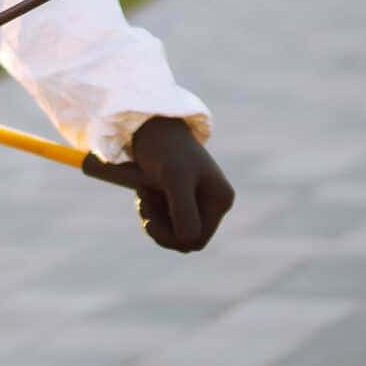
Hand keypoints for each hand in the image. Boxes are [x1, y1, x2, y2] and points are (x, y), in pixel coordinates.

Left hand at [120, 117, 233, 252]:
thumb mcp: (174, 177)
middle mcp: (213, 202)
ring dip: (153, 217)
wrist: (151, 123)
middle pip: (184, 239)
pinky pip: (167, 220)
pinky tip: (145, 190)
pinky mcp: (182, 196)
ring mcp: (198, 200)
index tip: (149, 220)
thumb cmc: (165, 148)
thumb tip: (189, 242)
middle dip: (161, 226)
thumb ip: (184, 210)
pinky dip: (151, 210)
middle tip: (144, 202)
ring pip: (173, 231)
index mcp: (220, 200)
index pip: (196, 240)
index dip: (171, 237)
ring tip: (144, 192)